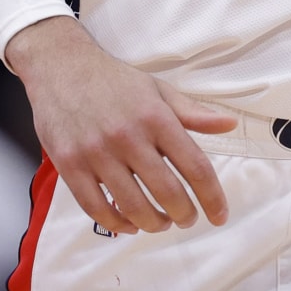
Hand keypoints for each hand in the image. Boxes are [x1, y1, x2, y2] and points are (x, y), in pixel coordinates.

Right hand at [6, 17, 236, 234]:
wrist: (61, 66)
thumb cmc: (115, 81)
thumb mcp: (158, 89)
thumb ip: (193, 112)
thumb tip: (229, 124)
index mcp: (156, 117)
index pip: (194, 166)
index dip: (212, 197)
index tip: (220, 216)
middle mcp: (128, 136)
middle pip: (167, 192)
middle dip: (184, 215)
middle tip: (188, 219)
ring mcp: (96, 153)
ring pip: (133, 206)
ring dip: (153, 224)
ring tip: (161, 223)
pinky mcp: (69, 165)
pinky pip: (96, 208)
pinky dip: (117, 223)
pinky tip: (128, 223)